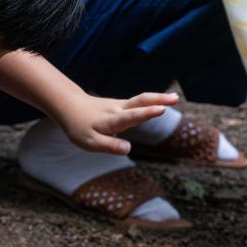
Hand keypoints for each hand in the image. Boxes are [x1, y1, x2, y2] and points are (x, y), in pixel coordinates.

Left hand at [57, 91, 178, 154]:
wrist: (70, 106)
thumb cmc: (79, 127)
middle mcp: (119, 110)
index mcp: (112, 120)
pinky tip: (162, 102)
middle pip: (140, 102)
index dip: (147, 113)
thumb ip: (109, 146)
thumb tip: (128, 149)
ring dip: (158, 98)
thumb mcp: (90, 142)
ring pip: (141, 99)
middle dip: (158, 100)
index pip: (132, 116)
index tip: (162, 110)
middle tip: (176, 98)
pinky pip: (139, 102)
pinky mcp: (121, 105)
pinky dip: (152, 100)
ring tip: (175, 98)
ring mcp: (120, 105)